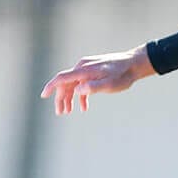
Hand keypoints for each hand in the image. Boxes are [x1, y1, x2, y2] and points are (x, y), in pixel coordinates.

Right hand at [40, 46, 155, 113]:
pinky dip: (81, 95)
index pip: (62, 78)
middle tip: (61, 113)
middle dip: (61, 98)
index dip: (51, 86)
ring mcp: (87, 69)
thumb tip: (77, 91)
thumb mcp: (110, 84)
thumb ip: (93, 87)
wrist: (134, 64)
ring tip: (68, 112)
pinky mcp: (93, 72)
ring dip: (70, 98)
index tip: (43, 96)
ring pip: (73, 84)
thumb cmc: (122, 75)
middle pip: (66, 83)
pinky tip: (84, 107)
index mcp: (84, 70)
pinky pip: (82, 84)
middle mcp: (82, 67)